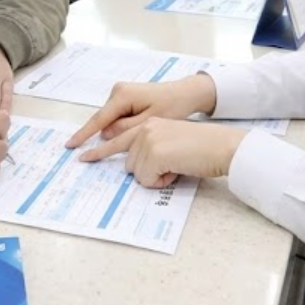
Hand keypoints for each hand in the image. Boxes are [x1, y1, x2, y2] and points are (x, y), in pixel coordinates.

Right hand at [66, 74, 215, 147]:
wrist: (185, 93)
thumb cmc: (172, 106)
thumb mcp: (149, 122)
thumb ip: (125, 129)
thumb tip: (105, 134)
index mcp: (123, 96)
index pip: (99, 119)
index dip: (84, 134)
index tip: (70, 145)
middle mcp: (118, 91)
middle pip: (105, 120)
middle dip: (109, 136)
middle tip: (125, 144)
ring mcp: (121, 93)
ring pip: (111, 120)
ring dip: (119, 131)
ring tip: (140, 134)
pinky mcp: (125, 97)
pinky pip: (117, 116)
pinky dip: (122, 126)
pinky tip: (137, 129)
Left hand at [78, 118, 247, 187]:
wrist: (222, 146)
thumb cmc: (202, 149)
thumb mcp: (171, 143)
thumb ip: (152, 149)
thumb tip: (136, 168)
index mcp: (148, 123)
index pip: (118, 138)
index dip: (99, 150)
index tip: (82, 156)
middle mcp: (144, 127)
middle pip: (129, 163)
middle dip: (148, 172)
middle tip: (173, 165)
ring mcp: (147, 138)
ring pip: (137, 173)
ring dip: (156, 176)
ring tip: (178, 164)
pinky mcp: (154, 151)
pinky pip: (147, 179)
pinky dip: (162, 181)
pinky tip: (178, 169)